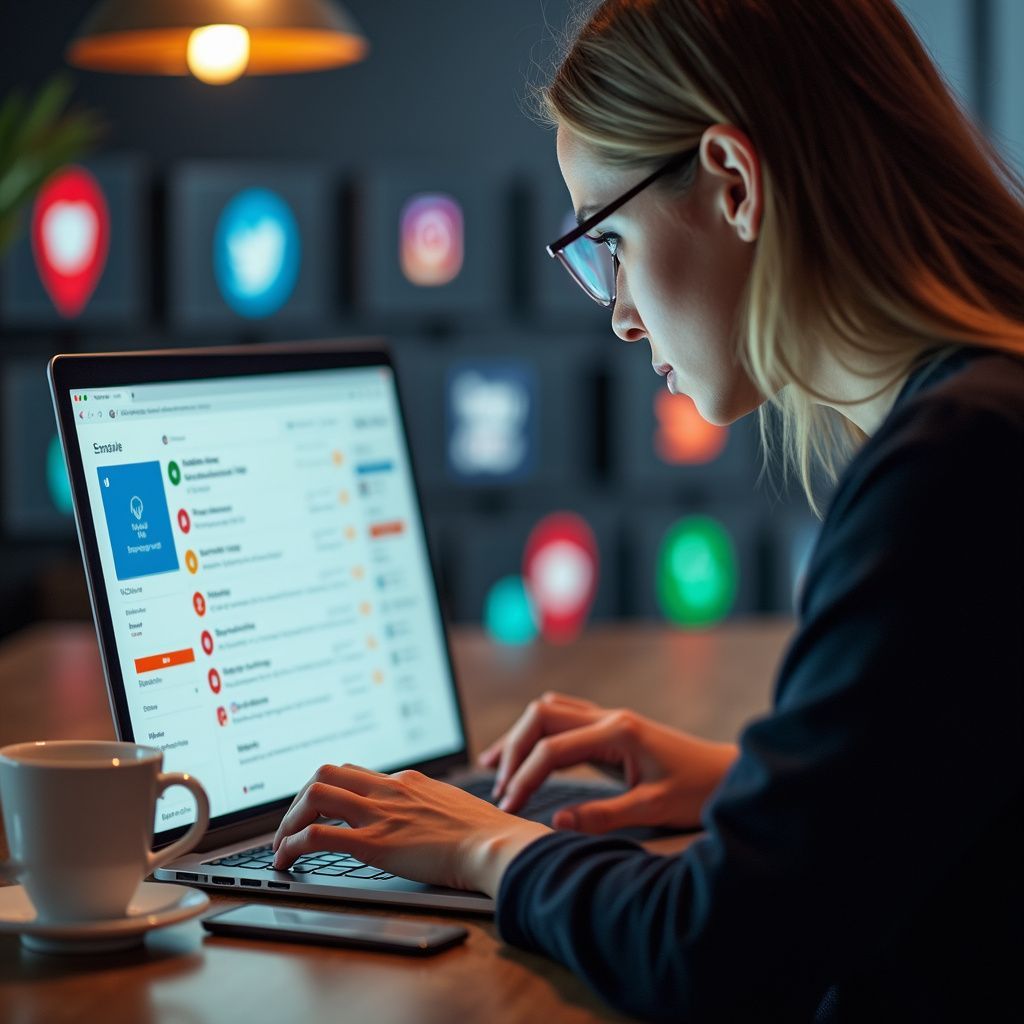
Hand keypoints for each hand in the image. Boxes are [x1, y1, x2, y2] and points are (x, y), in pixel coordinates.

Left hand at [271, 763, 550, 896]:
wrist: (494, 844)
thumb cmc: (486, 833)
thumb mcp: (455, 807)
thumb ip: (434, 807)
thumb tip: (432, 818)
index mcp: (407, 781)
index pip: (354, 773)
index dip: (329, 791)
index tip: (318, 810)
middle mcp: (388, 789)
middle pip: (326, 774)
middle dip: (301, 798)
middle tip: (292, 825)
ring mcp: (379, 813)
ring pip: (315, 796)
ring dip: (289, 820)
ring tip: (282, 845)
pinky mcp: (373, 843)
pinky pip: (318, 836)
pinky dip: (293, 846)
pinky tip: (286, 861)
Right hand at [478, 691, 737, 833]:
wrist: (730, 775)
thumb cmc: (698, 791)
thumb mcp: (654, 808)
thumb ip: (605, 815)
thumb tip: (556, 823)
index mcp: (617, 732)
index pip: (552, 748)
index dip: (525, 777)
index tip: (510, 807)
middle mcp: (609, 717)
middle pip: (541, 716)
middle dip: (513, 750)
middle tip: (500, 789)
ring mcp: (609, 718)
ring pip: (549, 711)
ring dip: (520, 736)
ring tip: (495, 767)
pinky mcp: (611, 729)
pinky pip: (562, 720)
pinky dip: (536, 735)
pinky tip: (525, 753)